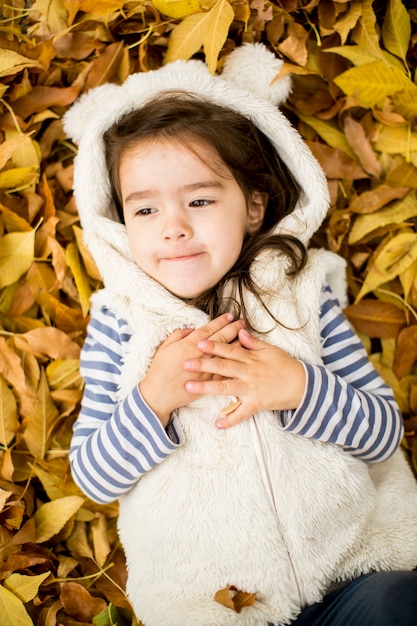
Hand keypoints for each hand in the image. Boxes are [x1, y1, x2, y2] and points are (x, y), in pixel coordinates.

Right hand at [139, 313, 245, 426]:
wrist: (159, 394)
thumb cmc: (159, 370)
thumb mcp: (164, 348)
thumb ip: (178, 335)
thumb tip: (192, 329)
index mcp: (188, 345)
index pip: (208, 329)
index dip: (220, 322)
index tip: (230, 316)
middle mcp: (199, 355)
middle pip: (220, 338)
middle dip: (233, 329)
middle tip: (243, 322)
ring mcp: (206, 369)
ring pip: (225, 354)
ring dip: (237, 343)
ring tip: (246, 335)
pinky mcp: (209, 382)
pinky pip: (225, 371)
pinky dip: (234, 364)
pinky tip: (242, 358)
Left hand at [183, 328, 305, 428]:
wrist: (302, 385)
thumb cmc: (285, 366)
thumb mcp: (271, 350)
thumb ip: (254, 343)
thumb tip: (241, 332)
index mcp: (252, 358)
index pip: (229, 350)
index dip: (214, 346)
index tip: (198, 342)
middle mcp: (249, 373)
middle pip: (223, 367)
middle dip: (203, 364)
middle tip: (185, 363)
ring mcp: (251, 389)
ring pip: (226, 387)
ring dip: (207, 387)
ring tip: (189, 387)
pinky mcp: (256, 404)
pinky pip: (241, 413)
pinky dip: (230, 420)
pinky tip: (217, 425)